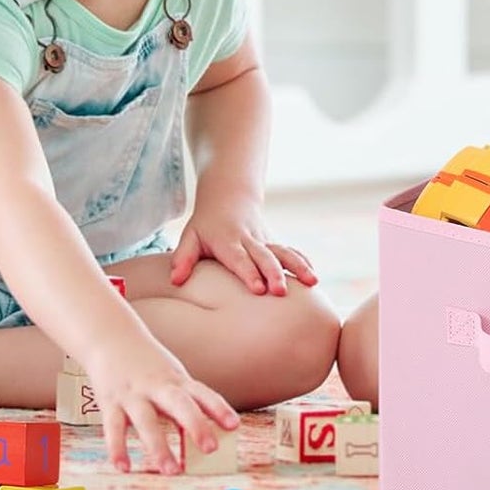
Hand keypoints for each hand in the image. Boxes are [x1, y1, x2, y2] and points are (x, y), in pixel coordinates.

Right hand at [86, 332, 238, 474]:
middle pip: (179, 404)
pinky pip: (113, 427)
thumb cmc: (146, 364)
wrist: (109, 335)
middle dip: (195, 425)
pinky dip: (118, 448)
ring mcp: (132, 393)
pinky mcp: (110, 402)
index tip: (233, 425)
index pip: (201, 393)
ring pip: (146, 420)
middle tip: (210, 448)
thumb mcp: (169, 378)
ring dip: (159, 446)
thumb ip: (183, 407)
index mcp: (175, 380)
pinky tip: (124, 467)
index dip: (218, 408)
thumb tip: (198, 442)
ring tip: (171, 471)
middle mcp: (156, 386)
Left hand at [170, 196, 318, 296]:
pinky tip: (313, 277)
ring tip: (312, 282)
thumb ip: (183, 258)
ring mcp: (264, 239)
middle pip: (264, 257)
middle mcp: (249, 239)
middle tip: (281, 292)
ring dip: (297, 266)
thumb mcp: (190, 236)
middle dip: (274, 274)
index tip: (258, 289)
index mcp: (227, 240)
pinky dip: (303, 262)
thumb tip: (176, 280)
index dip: (248, 273)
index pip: (239, 258)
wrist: (229, 196)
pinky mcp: (274, 241)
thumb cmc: (205, 224)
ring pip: (284, 252)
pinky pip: (290, 251)